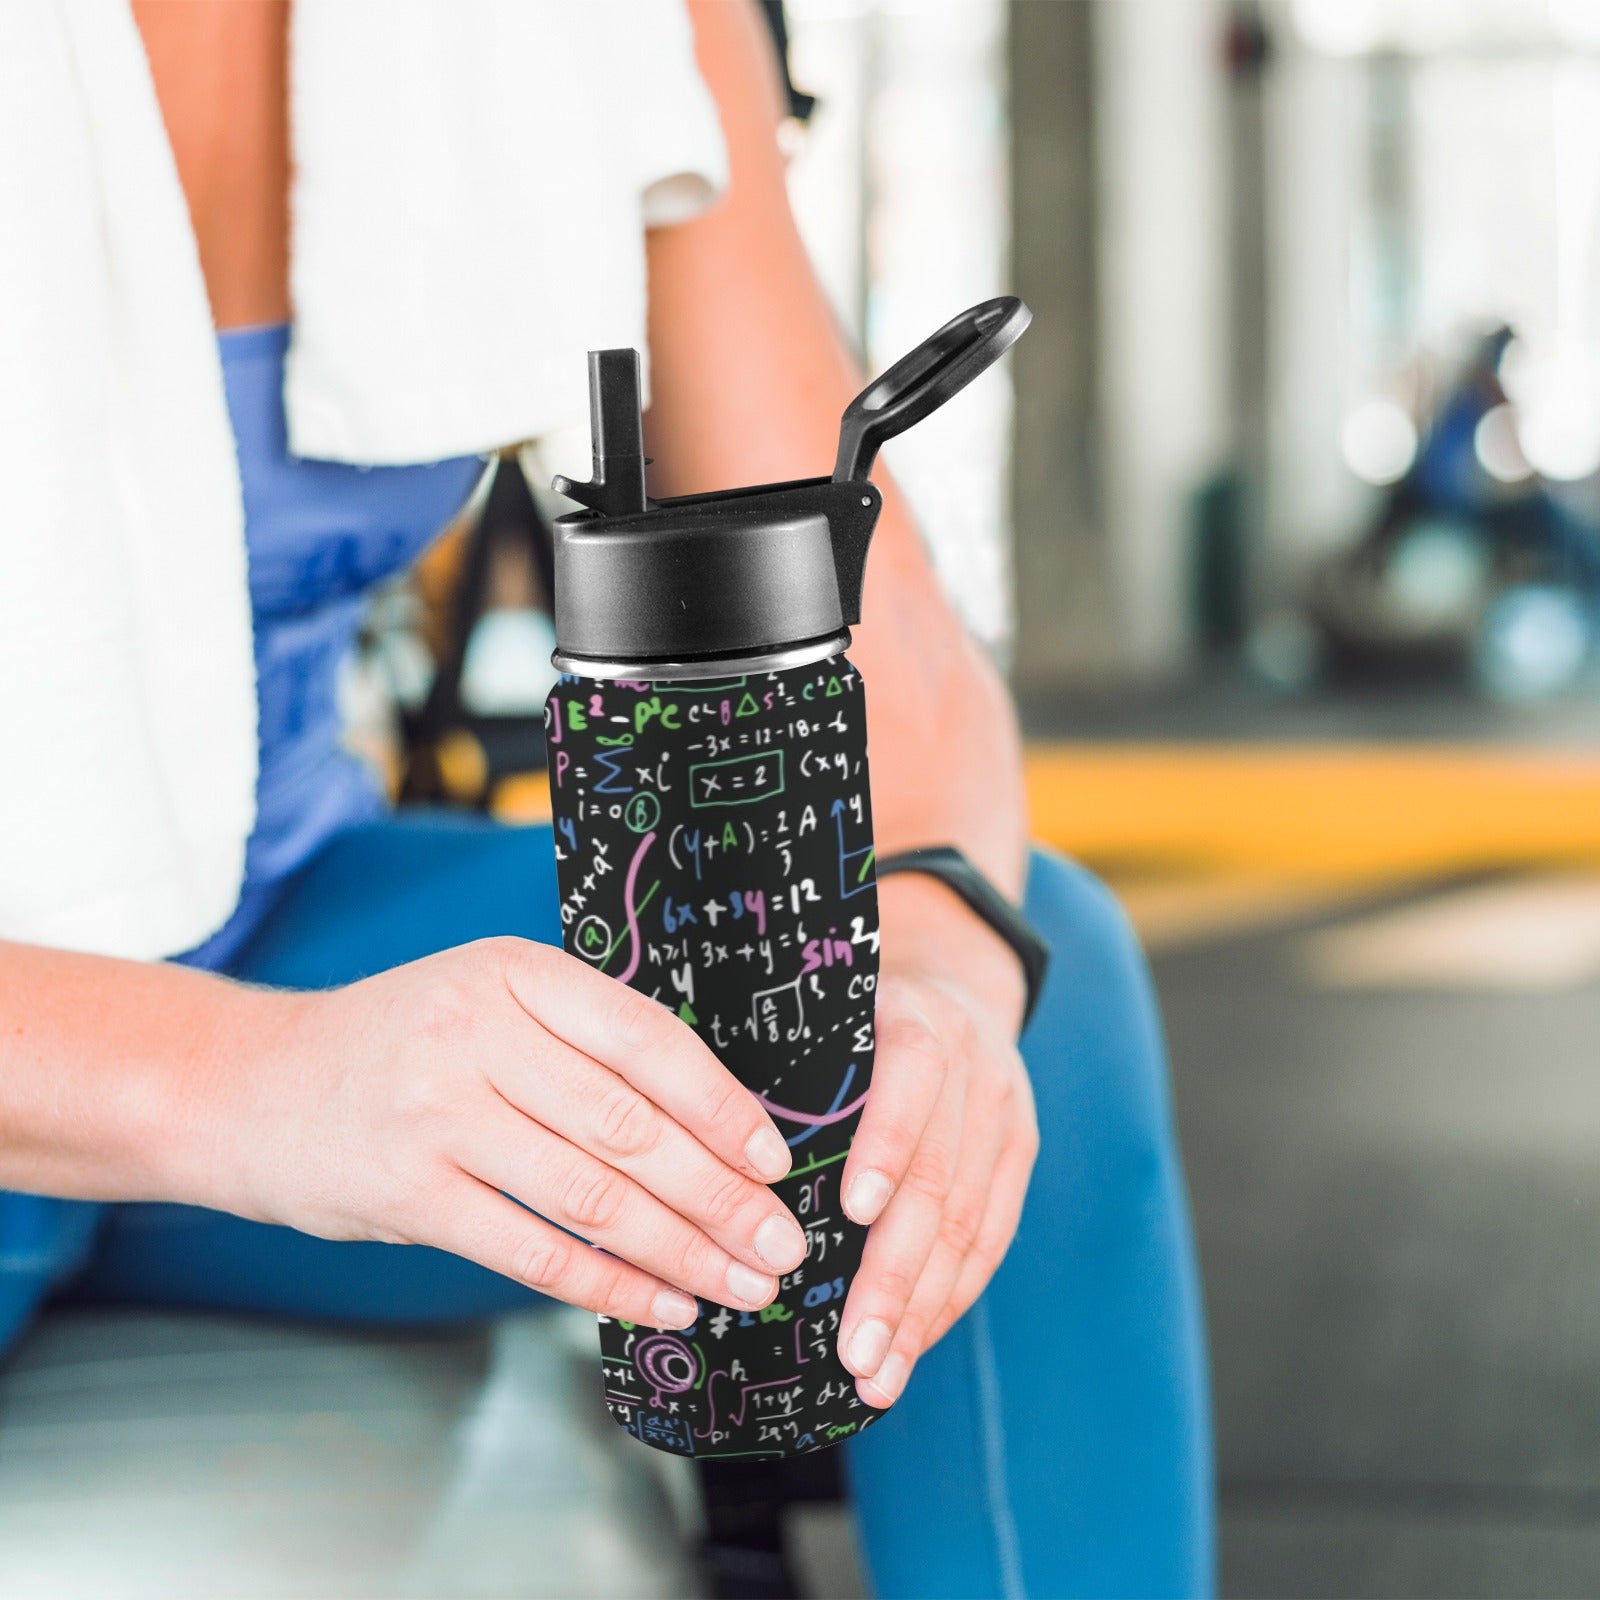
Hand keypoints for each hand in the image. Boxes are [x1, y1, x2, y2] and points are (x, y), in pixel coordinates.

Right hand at [197, 938, 809, 1328]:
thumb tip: (710, 1121)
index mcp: (516, 972)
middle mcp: (479, 1033)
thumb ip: (578, 1040)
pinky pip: (531, 1249)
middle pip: (630, 1126)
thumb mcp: (485, 998)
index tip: (773, 1159)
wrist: (251, 1085)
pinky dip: (607, 1285)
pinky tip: (659, 1303)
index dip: (721, 1105)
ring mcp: (439, 1113)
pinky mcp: (407, 1191)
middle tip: (778, 1244)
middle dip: (719, 1195)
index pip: (647, 1039)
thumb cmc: (396, 1043)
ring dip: (679, 1249)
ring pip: (592, 1194)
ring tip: (738, 1284)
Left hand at [836, 874, 1039, 1407]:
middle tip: (852, 1349)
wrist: (955, 986)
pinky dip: (948, 1300)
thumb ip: (786, 1062)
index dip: (886, 1145)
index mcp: (916, 1018)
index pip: (911, 1077)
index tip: (851, 1211)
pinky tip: (911, 1346)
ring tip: (878, 1376)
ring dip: (920, 1310)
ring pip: (969, 1224)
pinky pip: (990, 1239)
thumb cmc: (857, 1013)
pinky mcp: (1020, 1155)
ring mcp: (1005, 1114)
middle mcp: (974, 1066)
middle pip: (939, 1178)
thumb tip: (705, 1143)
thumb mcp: (828, 1010)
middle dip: (893, 1273)